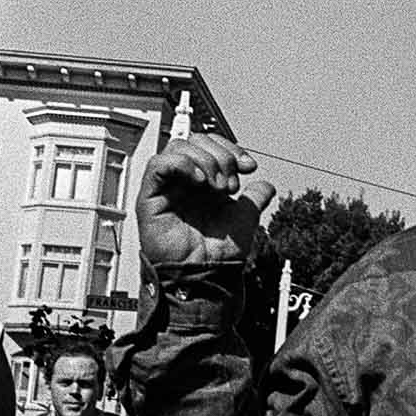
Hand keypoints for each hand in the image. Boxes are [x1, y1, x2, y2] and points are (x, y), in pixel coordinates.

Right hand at [135, 134, 275, 266]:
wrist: (206, 274)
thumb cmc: (217, 254)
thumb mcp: (245, 218)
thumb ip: (255, 198)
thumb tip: (265, 186)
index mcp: (202, 183)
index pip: (209, 145)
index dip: (230, 148)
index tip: (249, 166)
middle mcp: (183, 182)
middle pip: (194, 141)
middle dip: (220, 155)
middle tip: (230, 183)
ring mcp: (166, 188)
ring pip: (177, 147)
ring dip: (205, 160)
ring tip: (217, 186)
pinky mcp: (150, 198)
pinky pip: (157, 165)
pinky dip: (182, 165)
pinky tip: (201, 181)